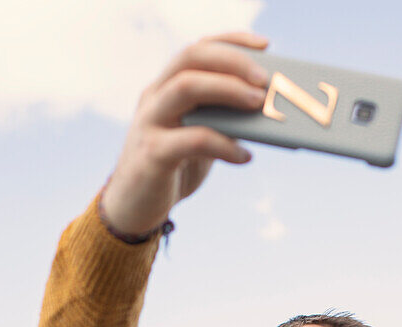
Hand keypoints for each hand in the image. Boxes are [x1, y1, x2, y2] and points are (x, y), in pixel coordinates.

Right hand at [99, 31, 269, 236]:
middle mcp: (154, 97)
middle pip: (191, 58)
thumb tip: (268, 111)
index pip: (197, 49)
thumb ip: (223, 121)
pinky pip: (192, 139)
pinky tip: (245, 157)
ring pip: (186, 87)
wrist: (133, 209)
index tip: (266, 45)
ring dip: (228, 90)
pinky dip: (224, 145)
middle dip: (232, 62)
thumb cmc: (175, 169)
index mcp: (166, 88)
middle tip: (265, 79)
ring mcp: (149, 123)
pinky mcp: (152, 154)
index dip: (231, 41)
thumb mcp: (201, 138)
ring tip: (259, 104)